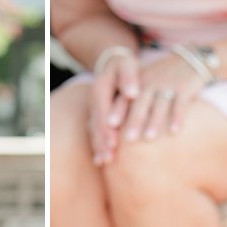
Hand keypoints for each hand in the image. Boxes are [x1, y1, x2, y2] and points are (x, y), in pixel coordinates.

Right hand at [87, 47, 138, 165]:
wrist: (113, 63)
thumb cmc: (124, 65)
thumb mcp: (127, 64)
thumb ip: (129, 76)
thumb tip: (133, 93)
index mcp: (100, 89)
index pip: (103, 111)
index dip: (108, 128)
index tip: (115, 143)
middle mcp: (94, 101)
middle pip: (97, 125)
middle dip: (102, 142)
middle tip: (109, 158)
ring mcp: (94, 109)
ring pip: (94, 131)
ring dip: (99, 147)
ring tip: (105, 162)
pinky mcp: (97, 116)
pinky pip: (95, 132)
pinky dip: (98, 146)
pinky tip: (101, 160)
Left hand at [116, 54, 207, 148]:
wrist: (189, 60)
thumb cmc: (160, 80)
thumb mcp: (142, 84)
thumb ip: (127, 102)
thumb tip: (107, 127)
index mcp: (137, 84)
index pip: (124, 98)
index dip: (117, 111)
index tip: (109, 125)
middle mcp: (150, 84)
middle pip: (140, 103)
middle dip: (134, 120)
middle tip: (128, 139)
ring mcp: (167, 85)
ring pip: (159, 104)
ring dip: (154, 121)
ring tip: (148, 138)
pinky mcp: (184, 88)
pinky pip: (180, 104)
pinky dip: (177, 118)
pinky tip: (174, 131)